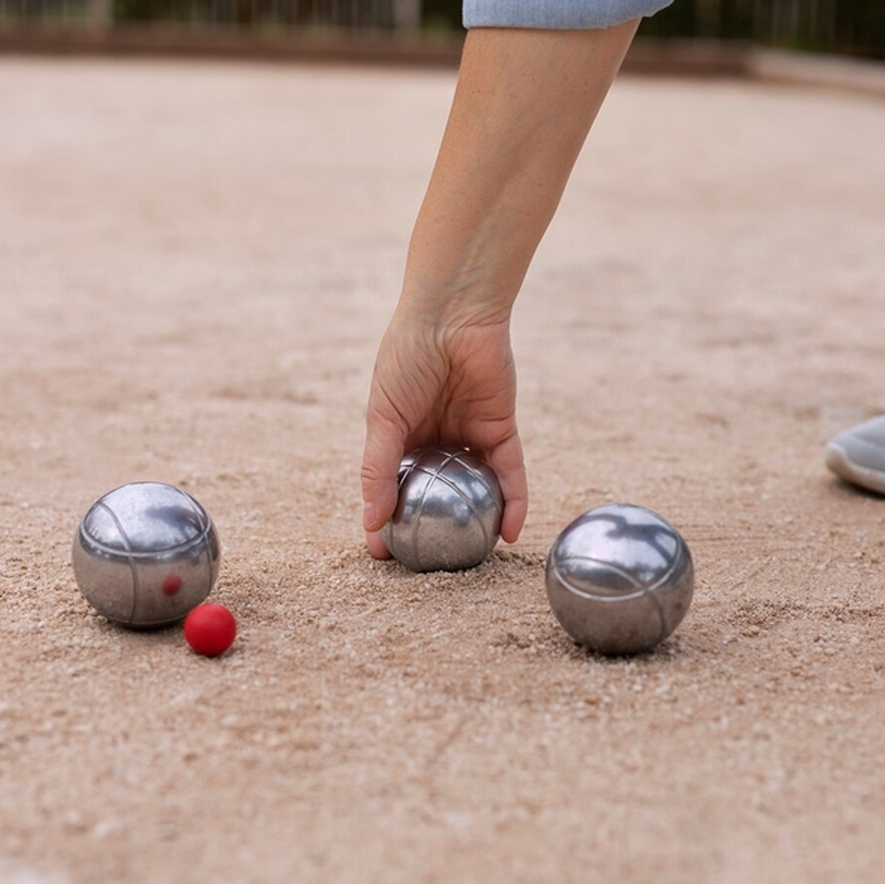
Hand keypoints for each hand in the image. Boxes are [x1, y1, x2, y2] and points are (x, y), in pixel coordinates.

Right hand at [360, 310, 526, 558]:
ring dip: (478, 523)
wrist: (451, 316)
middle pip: (438, 495)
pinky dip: (513, 503)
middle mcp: (437, 441)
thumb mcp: (382, 419)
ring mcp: (470, 439)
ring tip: (475, 561)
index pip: (394, 488)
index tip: (384, 554)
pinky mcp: (503, 432)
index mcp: (401, 437)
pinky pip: (511, 475)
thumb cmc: (406, 360)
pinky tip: (509, 533)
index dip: (388, 521)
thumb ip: (378, 470)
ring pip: (477, 490)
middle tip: (431, 567)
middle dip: (436, 530)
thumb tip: (370, 522)